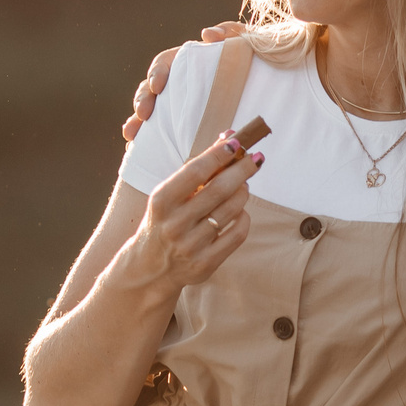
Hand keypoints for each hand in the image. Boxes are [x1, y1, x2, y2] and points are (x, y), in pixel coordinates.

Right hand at [112, 133, 263, 301]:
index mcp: (161, 202)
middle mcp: (174, 224)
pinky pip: (237, 234)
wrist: (150, 267)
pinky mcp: (205, 264)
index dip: (218, 155)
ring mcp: (190, 246)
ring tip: (243, 185)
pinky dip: (243, 217)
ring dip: (243, 192)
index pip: (195, 171)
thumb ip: (197, 169)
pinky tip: (240, 210)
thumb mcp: (170, 195)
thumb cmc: (165, 220)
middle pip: (219, 190)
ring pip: (231, 210)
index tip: (236, 142)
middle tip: (256, 159)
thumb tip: (229, 139)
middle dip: (242, 170)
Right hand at [122, 22, 251, 140]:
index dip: (157, 73)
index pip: (164, 63)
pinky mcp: (183, 125)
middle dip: (142, 100)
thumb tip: (208, 34)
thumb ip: (231, 32)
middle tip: (143, 114)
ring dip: (137, 121)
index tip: (158, 86)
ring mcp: (178, 106)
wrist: (269, 85)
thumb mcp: (247, 43)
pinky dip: (146, 138)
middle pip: (150, 89)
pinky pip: (159, 131)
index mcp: (189, 62)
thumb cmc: (256, 61)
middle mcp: (179, 83)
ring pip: (149, 111)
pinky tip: (136, 146)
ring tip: (131, 134)